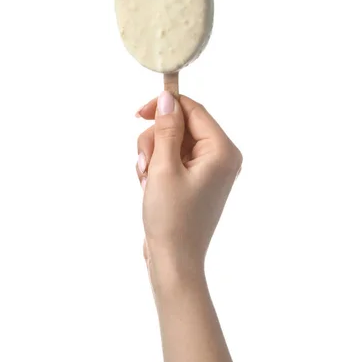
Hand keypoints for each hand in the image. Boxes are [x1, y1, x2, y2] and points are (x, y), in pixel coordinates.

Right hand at [136, 92, 241, 292]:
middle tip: (145, 164)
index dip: (165, 107)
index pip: (193, 110)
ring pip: (173, 143)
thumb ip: (166, 129)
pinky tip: (150, 187)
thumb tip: (167, 99)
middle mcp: (221, 158)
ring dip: (153, 157)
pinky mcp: (196, 182)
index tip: (138, 114)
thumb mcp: (164, 168)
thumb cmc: (172, 218)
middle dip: (156, 141)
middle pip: (181, 126)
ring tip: (147, 181)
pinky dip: (157, 169)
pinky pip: (173, 160)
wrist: (174, 262)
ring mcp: (209, 171)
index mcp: (222, 151)